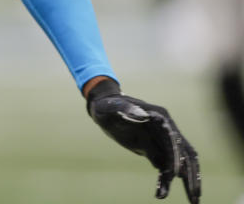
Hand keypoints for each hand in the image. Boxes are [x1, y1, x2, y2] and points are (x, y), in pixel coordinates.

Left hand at [87, 79, 200, 202]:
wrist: (104, 108)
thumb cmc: (107, 105)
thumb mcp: (112, 106)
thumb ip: (126, 109)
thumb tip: (143, 115)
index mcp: (160, 116)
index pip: (172, 137)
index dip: (175, 154)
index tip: (176, 173)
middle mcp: (166, 129)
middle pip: (184, 153)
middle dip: (190, 175)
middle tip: (195, 196)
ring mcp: (161, 141)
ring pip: (178, 163)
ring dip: (185, 181)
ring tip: (192, 201)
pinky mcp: (154, 150)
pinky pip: (164, 167)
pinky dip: (166, 180)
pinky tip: (161, 194)